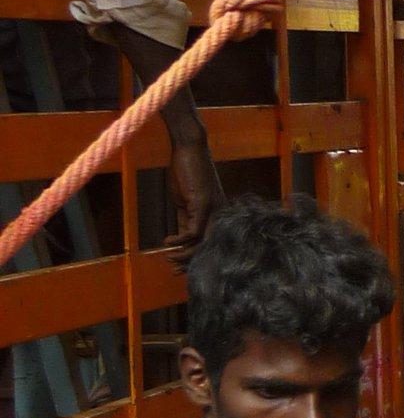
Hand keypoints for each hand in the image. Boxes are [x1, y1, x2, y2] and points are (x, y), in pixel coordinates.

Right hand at [166, 134, 224, 265]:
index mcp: (218, 216)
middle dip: (190, 263)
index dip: (195, 259)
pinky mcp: (203, 205)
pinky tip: (167, 241)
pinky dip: (179, 240)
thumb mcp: (186, 201)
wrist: (188, 147)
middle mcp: (220, 215)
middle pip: (209, 249)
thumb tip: (179, 241)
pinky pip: (192, 232)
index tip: (180, 268)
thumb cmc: (187, 172)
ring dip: (183, 254)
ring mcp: (214, 211)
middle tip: (174, 270)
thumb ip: (185, 221)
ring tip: (169, 257)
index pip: (210, 245)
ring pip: (202, 244)